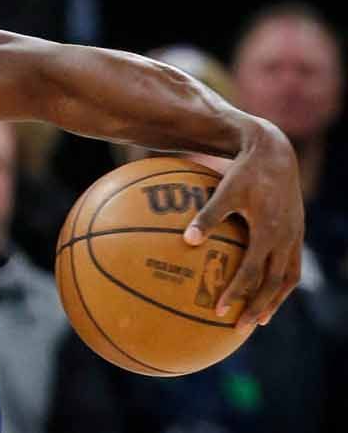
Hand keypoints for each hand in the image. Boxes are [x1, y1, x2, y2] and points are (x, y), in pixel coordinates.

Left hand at [183, 118, 303, 328]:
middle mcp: (285, 239)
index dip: (236, 293)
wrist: (276, 154)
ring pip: (288, 279)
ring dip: (273, 301)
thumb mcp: (225, 190)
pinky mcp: (296, 233)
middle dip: (256, 307)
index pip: (251, 272)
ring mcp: (294, 237)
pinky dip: (280, 283)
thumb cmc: (245, 172)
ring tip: (259, 319)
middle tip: (238, 328)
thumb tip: (186, 240)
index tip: (218, 311)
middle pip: (273, 284)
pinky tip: (267, 290)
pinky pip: (292, 266)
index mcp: (268, 232)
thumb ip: (207, 215)